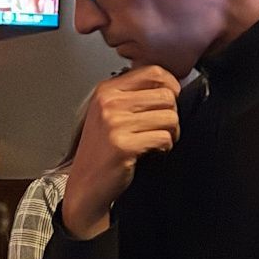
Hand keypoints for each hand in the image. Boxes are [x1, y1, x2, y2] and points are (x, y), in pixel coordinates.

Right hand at [61, 67, 182, 237]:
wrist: (85, 186)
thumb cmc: (101, 151)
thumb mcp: (109, 114)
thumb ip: (133, 96)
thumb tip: (171, 85)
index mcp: (106, 90)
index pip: (153, 72)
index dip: (171, 85)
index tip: (171, 100)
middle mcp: (109, 103)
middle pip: (166, 95)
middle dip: (172, 114)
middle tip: (163, 128)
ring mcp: (115, 124)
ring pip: (169, 116)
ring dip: (171, 132)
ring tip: (158, 141)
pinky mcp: (124, 145)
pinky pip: (164, 137)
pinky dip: (165, 147)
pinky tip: (154, 152)